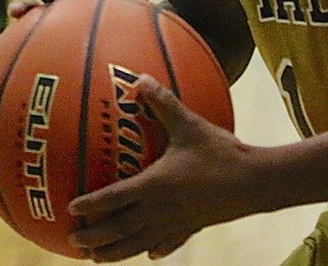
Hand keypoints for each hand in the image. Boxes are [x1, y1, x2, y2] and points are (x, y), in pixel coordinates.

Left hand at [68, 75, 258, 261]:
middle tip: (73, 241)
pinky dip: (154, 250)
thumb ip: (163, 103)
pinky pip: (168, 244)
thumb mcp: (189, 124)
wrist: (256, 183)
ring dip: (115, 253)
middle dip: (94, 238)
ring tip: (97, 259)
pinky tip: (149, 255)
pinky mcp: (193, 228)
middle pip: (119, 230)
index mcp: (154, 185)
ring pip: (138, 244)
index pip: (113, 198)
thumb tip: (139, 79)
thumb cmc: (221, 153)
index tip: (71, 209)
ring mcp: (176, 224)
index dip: (91, 205)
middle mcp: (160, 210)